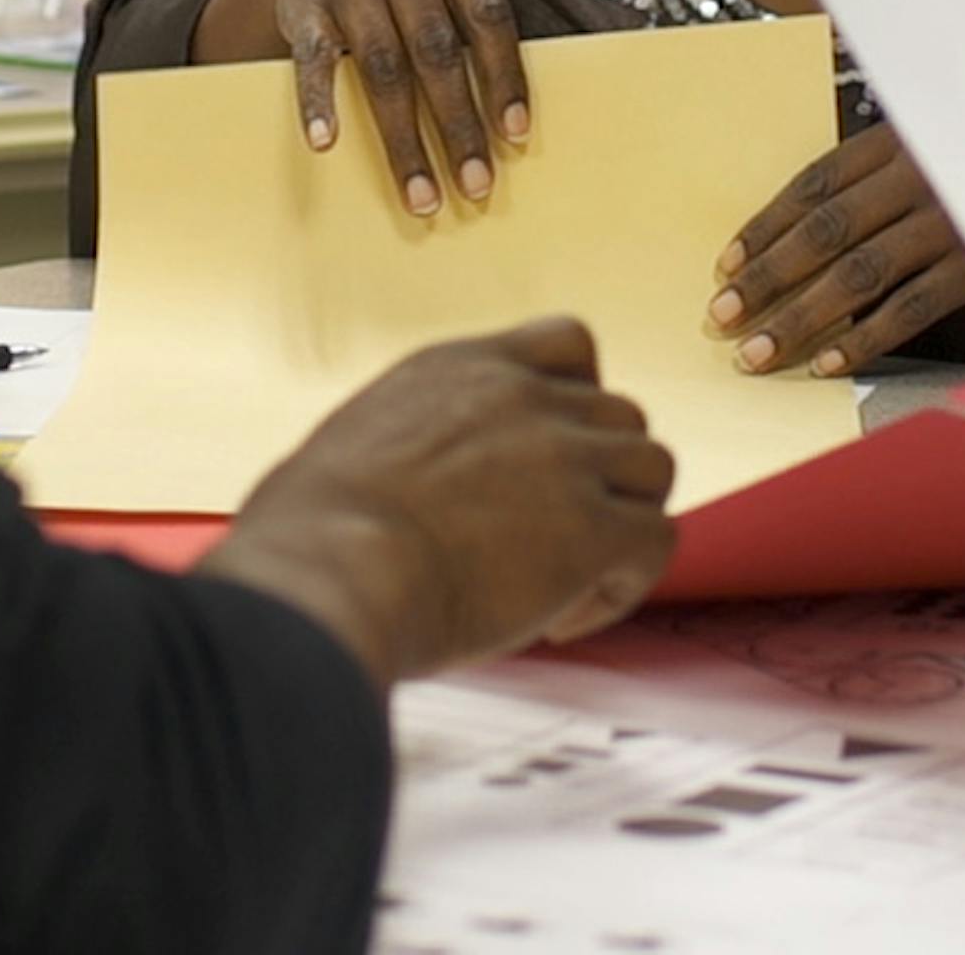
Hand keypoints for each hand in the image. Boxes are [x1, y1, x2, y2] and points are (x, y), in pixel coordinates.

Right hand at [202, 319, 676, 684]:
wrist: (331, 571)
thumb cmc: (309, 534)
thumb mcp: (355, 442)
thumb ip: (408, 442)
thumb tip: (397, 488)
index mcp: (463, 369)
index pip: (568, 345)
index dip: (578, 397)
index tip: (550, 455)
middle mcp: (525, 398)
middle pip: (620, 414)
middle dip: (598, 476)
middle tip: (544, 543)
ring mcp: (567, 458)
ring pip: (653, 469)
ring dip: (623, 522)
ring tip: (564, 582)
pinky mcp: (594, 528)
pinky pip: (656, 541)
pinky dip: (623, 584)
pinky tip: (563, 620)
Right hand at [212, 0, 530, 216]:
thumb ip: (468, 30)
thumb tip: (507, 127)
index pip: (488, 15)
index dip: (504, 77)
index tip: (515, 136)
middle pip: (436, 50)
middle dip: (458, 126)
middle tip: (475, 186)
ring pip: (383, 67)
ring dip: (404, 140)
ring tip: (420, 195)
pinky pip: (314, 59)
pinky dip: (319, 103)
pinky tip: (327, 143)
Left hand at [708, 126, 964, 376]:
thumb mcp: (938, 136)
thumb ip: (881, 162)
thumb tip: (808, 200)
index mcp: (899, 138)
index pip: (814, 183)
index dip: (765, 225)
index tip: (725, 265)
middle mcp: (920, 176)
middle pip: (826, 231)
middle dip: (767, 278)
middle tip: (720, 316)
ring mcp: (950, 222)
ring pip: (859, 276)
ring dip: (801, 318)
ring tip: (757, 353)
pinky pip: (912, 309)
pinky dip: (866, 339)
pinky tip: (828, 365)